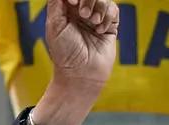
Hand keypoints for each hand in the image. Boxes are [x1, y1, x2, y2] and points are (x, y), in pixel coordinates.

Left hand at [31, 0, 119, 124]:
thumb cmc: (64, 53)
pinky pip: (113, 10)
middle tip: (83, 13)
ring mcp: (95, 19)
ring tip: (93, 22)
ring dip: (99, 7)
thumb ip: (56, 3)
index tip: (73, 2)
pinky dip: (108, 17)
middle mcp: (80, 13)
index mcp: (65, 11)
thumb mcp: (54, 26)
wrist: (81, 73)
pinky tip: (100, 30)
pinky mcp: (109, 26)